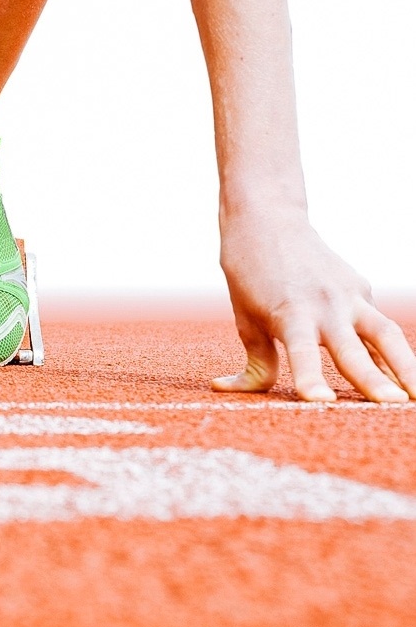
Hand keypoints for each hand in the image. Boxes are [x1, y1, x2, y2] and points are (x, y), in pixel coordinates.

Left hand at [214, 207, 415, 401]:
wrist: (267, 221)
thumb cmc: (248, 274)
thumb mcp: (245, 318)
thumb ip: (256, 361)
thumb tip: (228, 390)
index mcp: (289, 313)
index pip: (300, 352)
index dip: (309, 377)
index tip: (319, 401)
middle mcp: (324, 305)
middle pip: (353, 348)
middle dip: (373, 380)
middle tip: (392, 405)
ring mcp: (348, 295)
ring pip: (385, 333)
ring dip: (406, 367)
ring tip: (415, 398)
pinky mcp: (361, 289)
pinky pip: (380, 327)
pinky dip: (393, 354)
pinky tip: (403, 381)